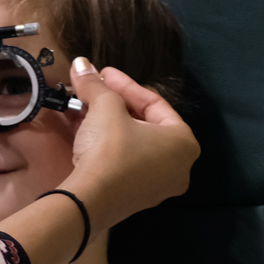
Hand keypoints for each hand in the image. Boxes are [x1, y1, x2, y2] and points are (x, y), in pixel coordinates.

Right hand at [61, 59, 198, 226]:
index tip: (102, 73)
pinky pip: (124, 162)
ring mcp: (158, 185)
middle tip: (93, 89)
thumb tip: (80, 62)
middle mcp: (178, 165)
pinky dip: (107, 144)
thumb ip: (96, 84)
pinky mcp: (135, 197)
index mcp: (183, 142)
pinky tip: (83, 130)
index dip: (124, 84)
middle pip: (143, 123)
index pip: (153, 102)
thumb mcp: (105, 109)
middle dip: (114, 103)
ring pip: (131, 143)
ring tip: (83, 107)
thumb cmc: (110, 149)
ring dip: (106, 122)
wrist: (90, 201)